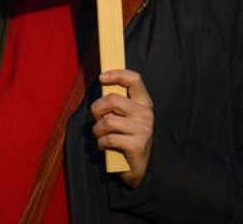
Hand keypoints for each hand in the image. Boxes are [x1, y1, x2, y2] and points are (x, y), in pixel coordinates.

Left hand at [91, 69, 153, 187]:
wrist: (136, 168)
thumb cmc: (125, 137)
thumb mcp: (123, 117)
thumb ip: (115, 102)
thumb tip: (101, 83)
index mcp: (143, 103)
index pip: (134, 79)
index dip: (117, 74)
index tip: (101, 78)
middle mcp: (146, 114)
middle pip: (112, 99)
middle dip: (97, 109)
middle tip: (97, 118)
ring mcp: (143, 130)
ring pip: (107, 121)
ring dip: (97, 130)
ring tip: (101, 135)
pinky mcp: (137, 145)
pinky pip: (108, 138)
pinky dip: (101, 143)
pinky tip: (105, 146)